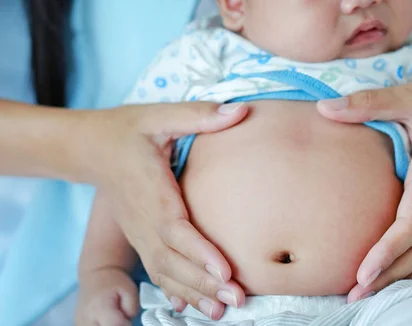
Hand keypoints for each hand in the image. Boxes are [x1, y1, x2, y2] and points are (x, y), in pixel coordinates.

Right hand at [75, 102, 248, 318]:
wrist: (88, 148)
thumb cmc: (128, 130)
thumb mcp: (159, 115)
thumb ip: (198, 115)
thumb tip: (240, 110)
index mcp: (151, 190)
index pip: (176, 228)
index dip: (199, 251)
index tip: (225, 270)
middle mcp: (143, 219)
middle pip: (172, 259)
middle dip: (203, 283)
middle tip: (236, 299)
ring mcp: (139, 233)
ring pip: (165, 272)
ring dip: (193, 293)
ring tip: (222, 311)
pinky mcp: (140, 239)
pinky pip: (157, 270)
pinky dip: (175, 290)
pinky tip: (191, 307)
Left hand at [317, 72, 411, 301]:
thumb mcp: (409, 95)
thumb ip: (367, 103)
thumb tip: (323, 108)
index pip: (411, 224)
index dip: (387, 251)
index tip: (362, 273)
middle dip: (388, 277)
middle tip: (353, 298)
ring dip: (401, 277)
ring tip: (368, 294)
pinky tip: (393, 276)